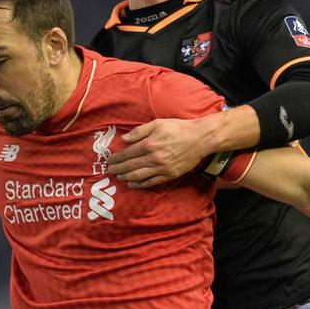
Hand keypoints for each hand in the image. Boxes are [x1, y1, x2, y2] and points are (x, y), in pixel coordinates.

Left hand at [108, 116, 223, 187]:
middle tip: (110, 171)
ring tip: (118, 177)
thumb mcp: (157, 124)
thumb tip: (124, 139)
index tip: (109, 161)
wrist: (199, 138)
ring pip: (139, 176)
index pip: (127, 154)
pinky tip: (132, 184)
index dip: (116, 159)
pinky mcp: (169, 175)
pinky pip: (151, 182)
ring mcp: (162, 168)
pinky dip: (140, 184)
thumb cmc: (178, 128)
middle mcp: (154, 158)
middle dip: (118, 169)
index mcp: (149, 144)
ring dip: (126, 177)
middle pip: (130, 166)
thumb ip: (139, 132)